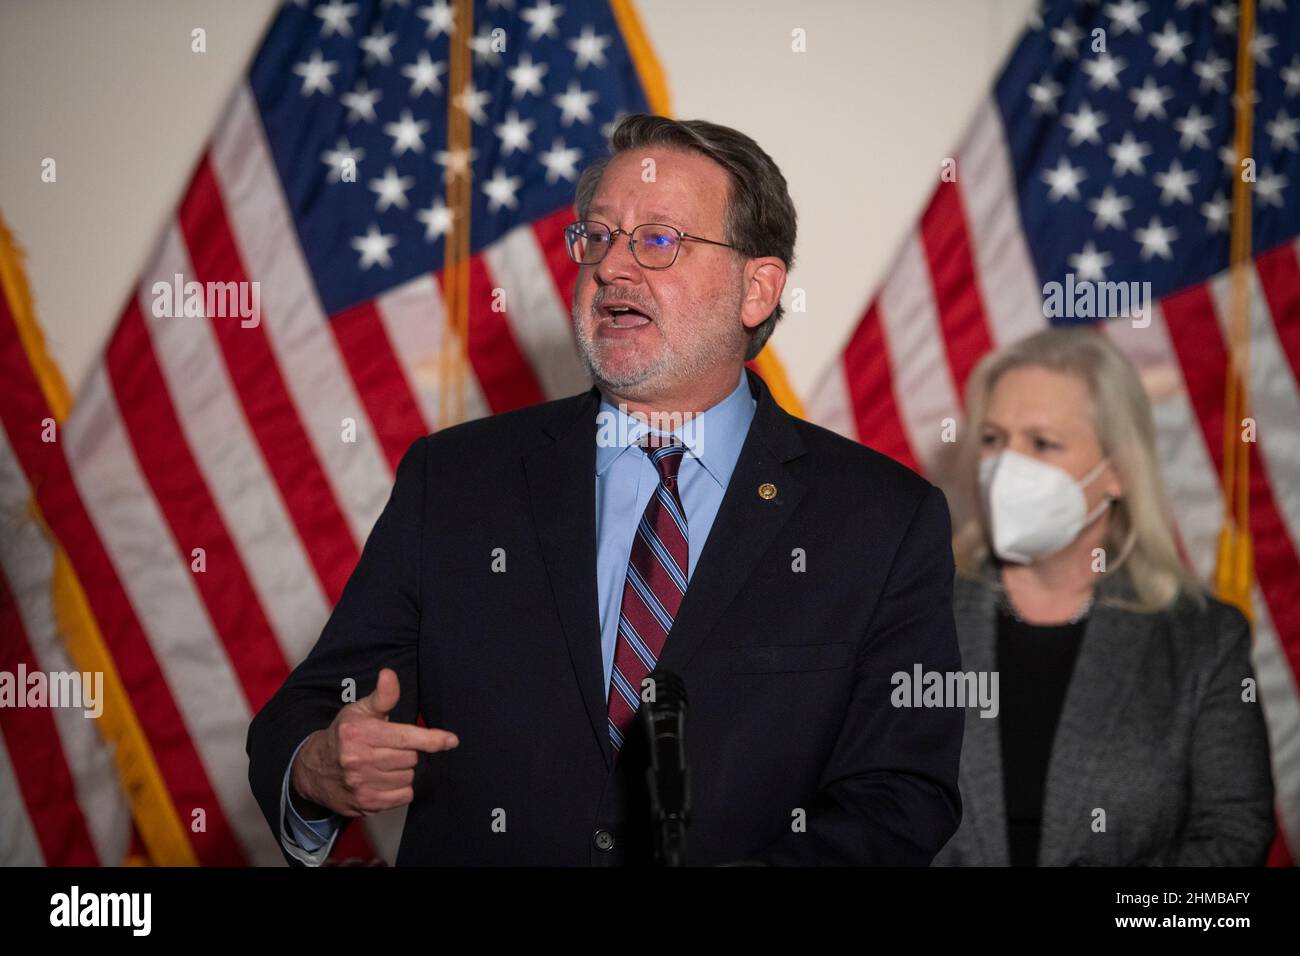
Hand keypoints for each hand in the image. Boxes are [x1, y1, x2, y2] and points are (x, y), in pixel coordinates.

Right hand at [290, 668, 458, 817]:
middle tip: (393, 748)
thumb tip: (390, 674)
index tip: (451, 740)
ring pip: (408, 778)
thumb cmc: (343, 736)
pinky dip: (401, 788)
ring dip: (405, 771)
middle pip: (410, 759)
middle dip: (409, 752)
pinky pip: (402, 797)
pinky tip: (386, 779)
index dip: (432, 739)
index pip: (405, 738)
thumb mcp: (359, 711)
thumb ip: (382, 696)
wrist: (313, 770)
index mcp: (359, 734)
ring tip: (387, 763)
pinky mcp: (365, 804)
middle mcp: (359, 761)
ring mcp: (361, 785)